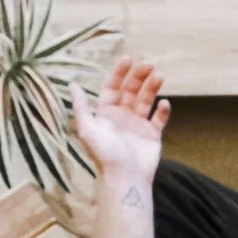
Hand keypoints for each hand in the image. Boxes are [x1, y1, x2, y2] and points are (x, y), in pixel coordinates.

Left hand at [70, 57, 171, 183]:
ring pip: (146, 101)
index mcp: (106, 114)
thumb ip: (81, 106)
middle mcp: (122, 117)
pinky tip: (164, 103)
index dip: (119, 73)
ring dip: (152, 88)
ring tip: (159, 76)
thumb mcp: (87, 129)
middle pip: (131, 91)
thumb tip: (73, 84)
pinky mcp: (152, 135)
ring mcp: (138, 125)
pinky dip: (162, 110)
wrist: (125, 178)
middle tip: (148, 64)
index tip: (128, 59)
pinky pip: (159, 119)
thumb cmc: (104, 155)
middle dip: (139, 77)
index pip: (113, 87)